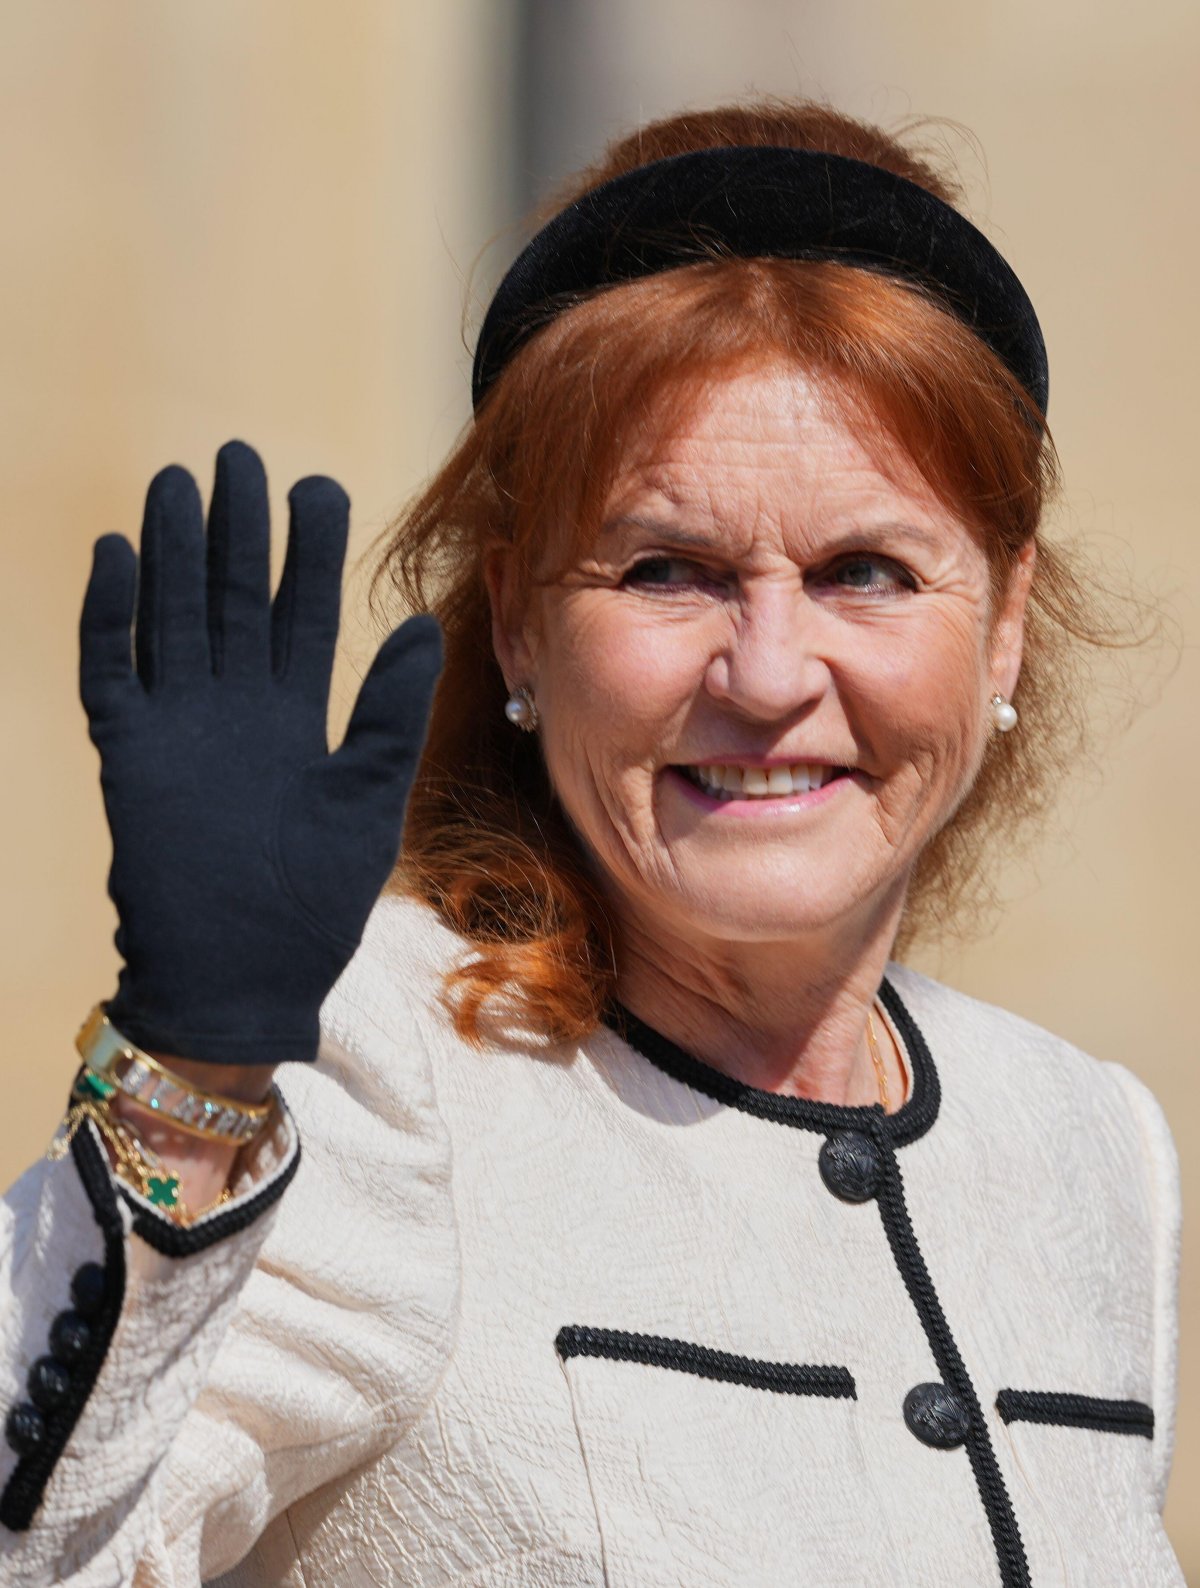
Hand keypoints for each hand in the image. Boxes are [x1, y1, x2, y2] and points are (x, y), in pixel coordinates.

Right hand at [79, 440, 441, 1064]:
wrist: (242, 978)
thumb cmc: (313, 902)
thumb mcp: (369, 802)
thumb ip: (391, 715)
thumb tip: (421, 625)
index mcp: (297, 717)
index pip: (302, 614)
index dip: (308, 552)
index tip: (318, 485)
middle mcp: (236, 710)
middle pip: (233, 599)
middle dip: (238, 531)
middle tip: (240, 457)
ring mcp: (178, 727)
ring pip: (172, 617)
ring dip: (172, 553)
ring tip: (176, 484)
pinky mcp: (127, 754)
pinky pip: (110, 671)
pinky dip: (108, 616)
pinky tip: (114, 555)